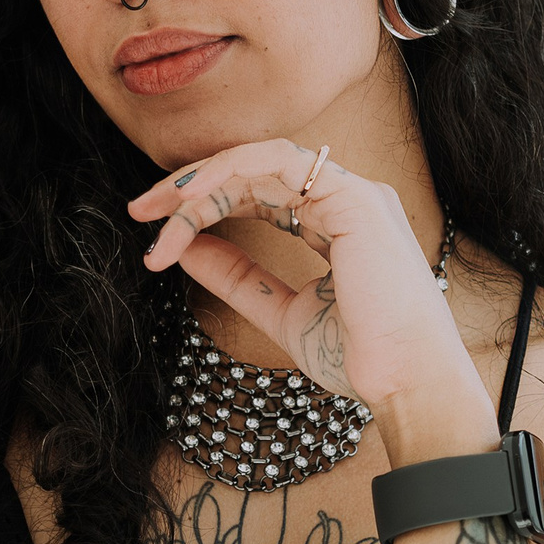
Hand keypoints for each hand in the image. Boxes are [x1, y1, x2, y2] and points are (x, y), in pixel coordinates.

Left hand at [129, 139, 495, 438]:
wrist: (402, 381)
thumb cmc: (358, 355)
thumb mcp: (279, 310)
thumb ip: (235, 276)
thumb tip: (185, 248)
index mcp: (337, 223)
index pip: (260, 195)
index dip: (206, 206)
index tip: (158, 236)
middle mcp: (347, 199)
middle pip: (253, 173)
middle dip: (190, 189)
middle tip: (141, 211)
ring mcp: (353, 193)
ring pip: (259, 162)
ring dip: (202, 182)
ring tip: (158, 212)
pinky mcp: (354, 197)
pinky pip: (277, 162)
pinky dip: (227, 175)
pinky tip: (190, 202)